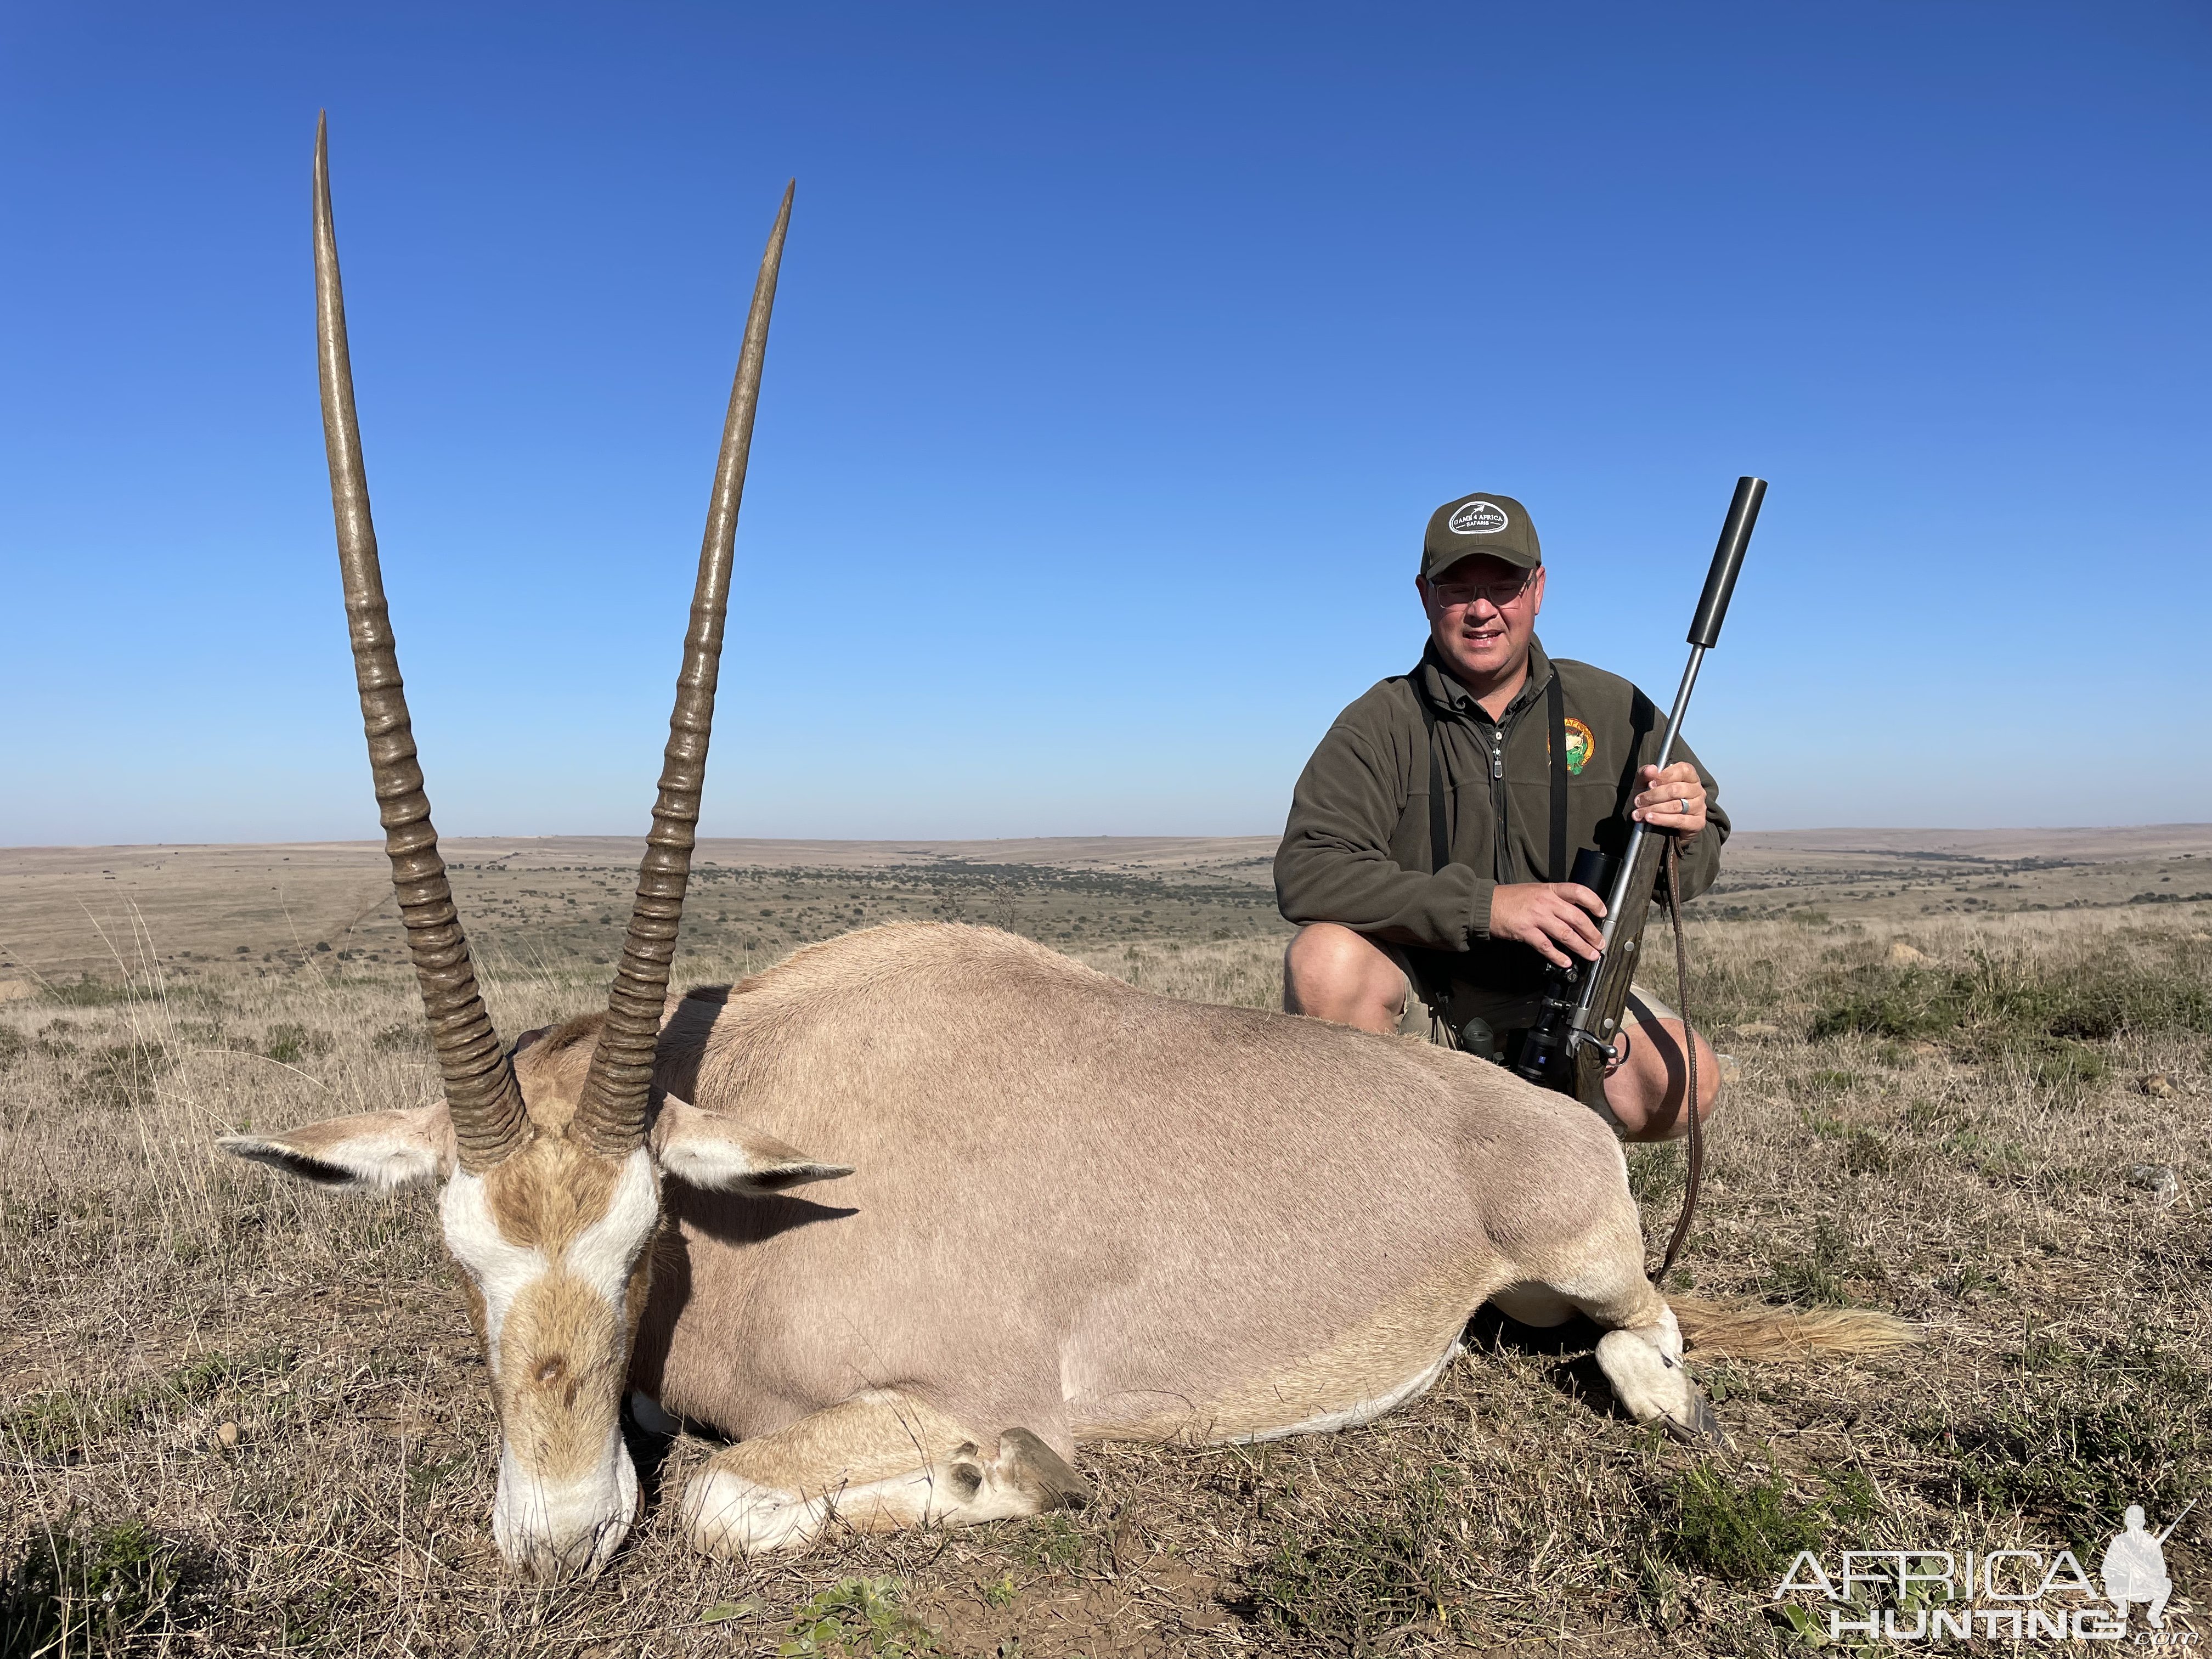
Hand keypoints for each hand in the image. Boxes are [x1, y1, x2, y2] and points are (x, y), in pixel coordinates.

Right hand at [1488, 880, 1605, 968]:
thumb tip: (1573, 914)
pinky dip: (1558, 956)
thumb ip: (1554, 900)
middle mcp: (1545, 902)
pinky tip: (1566, 962)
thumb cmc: (1509, 899)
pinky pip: (1546, 946)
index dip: (1594, 902)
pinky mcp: (1526, 931)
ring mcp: (1536, 917)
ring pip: (1566, 934)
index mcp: (1549, 890)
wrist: (1486, 904)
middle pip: (1577, 917)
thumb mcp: (1535, 891)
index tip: (1603, 913)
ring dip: (1581, 947)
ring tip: (1590, 955)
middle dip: (1592, 933)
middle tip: (1600, 943)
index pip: (1578, 892)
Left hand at [1633, 762, 1706, 837]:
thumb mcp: (1646, 784)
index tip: (1649, 784)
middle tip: (1638, 802)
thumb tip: (1651, 769)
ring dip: (1654, 809)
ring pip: (1676, 805)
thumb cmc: (1656, 800)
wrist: (1664, 829)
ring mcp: (1700, 806)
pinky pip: (1680, 820)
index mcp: (1689, 776)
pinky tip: (1651, 819)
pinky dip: (1662, 820)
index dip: (1664, 776)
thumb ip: (1646, 774)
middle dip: (1653, 796)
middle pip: (1676, 789)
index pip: (1682, 770)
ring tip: (1640, 813)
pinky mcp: (1698, 822)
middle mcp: (1697, 790)